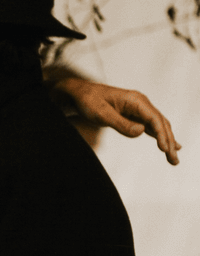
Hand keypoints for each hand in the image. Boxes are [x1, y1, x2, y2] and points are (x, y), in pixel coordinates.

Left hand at [59, 77, 180, 165]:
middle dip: (169, 142)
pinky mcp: (135, 115)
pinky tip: (168, 147)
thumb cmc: (88, 101)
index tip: (165, 149)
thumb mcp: (101, 114)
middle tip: (174, 161)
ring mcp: (139, 109)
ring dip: (167, 141)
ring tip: (174, 160)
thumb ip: (120, 123)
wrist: (80, 94)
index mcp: (135, 100)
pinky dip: (160, 137)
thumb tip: (141, 131)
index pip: (154, 118)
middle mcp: (141, 103)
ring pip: (158, 126)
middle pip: (160, 123)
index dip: (161, 134)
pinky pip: (152, 127)